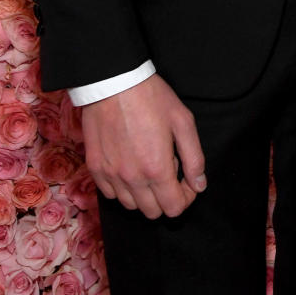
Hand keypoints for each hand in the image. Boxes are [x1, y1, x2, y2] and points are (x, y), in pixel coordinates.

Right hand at [81, 74, 205, 218]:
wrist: (114, 82)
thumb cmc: (151, 98)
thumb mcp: (183, 121)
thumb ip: (194, 158)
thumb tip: (199, 185)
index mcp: (157, 168)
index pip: (174, 208)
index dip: (185, 198)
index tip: (186, 182)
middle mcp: (132, 178)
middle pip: (152, 212)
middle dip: (166, 197)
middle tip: (168, 170)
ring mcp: (111, 175)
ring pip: (131, 206)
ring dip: (144, 194)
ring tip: (148, 166)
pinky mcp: (96, 168)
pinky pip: (111, 194)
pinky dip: (123, 188)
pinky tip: (130, 166)